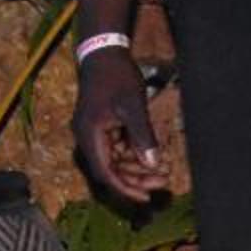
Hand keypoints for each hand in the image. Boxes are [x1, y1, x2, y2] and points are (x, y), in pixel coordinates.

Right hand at [73, 48, 167, 205]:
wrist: (103, 52)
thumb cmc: (117, 76)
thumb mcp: (133, 105)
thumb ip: (142, 136)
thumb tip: (153, 164)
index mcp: (89, 135)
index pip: (105, 172)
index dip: (125, 188)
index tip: (146, 197)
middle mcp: (87, 138)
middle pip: (111, 170)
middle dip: (136, 179)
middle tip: (163, 183)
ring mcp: (93, 134)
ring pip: (115, 162)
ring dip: (137, 169)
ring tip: (164, 173)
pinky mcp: (102, 128)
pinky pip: (117, 150)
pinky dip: (134, 155)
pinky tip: (154, 159)